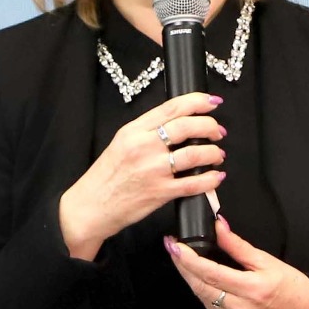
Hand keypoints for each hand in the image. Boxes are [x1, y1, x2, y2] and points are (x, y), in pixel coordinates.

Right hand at [59, 92, 226, 260]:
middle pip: (186, 127)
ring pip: (194, 154)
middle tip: (218, 131)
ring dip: (213, 153)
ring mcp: (153, 170)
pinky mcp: (159, 193)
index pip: (171, 108)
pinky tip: (216, 177)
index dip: (197, 102)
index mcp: (134, 131)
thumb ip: (147, 131)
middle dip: (210, 126)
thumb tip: (179, 122)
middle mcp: (144, 147)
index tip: (213, 102)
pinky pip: (193, 184)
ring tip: (217, 154)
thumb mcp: (122, 143)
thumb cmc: (106, 176)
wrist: (91, 206)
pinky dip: (210, 180)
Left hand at [167, 217, 308, 308]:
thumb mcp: (267, 261)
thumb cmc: (292, 287)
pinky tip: (196, 275)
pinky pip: (208, 305)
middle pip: (200, 285)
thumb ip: (238, 246)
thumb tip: (219, 227)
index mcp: (251, 289)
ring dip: (188, 276)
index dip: (189, 259)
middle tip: (171, 246)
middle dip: (182, 265)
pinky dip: (200, 288)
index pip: (211, 273)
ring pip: (201, 296)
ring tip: (180, 257)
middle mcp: (239, 308)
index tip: (176, 245)